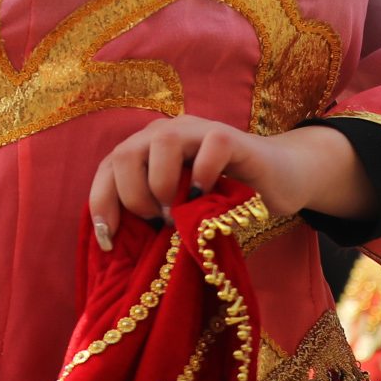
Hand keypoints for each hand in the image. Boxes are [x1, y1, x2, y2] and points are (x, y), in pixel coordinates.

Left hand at [84, 116, 372, 252]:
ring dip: (162, 184)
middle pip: (125, 152)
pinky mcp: (232, 137)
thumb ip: (153, 215)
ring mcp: (199, 130)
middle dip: (132, 196)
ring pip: (162, 141)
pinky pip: (210, 146)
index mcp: (148, 148)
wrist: (279, 178)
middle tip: (155, 223)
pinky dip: (202, 173)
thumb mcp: (180, 209)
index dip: (102, 203)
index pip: (108, 166)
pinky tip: (204, 196)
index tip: (108, 240)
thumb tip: (119, 250)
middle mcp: (167, 131)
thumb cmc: (223, 199)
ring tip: (176, 214)